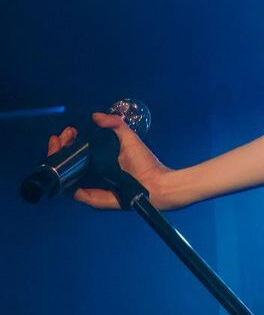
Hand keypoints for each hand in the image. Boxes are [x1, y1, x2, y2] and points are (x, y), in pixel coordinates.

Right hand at [46, 112, 174, 209]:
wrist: (156, 183)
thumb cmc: (144, 162)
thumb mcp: (128, 138)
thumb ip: (114, 124)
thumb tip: (95, 116)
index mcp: (98, 161)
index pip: (75, 151)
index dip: (69, 140)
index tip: (69, 131)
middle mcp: (91, 173)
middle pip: (65, 163)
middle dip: (58, 148)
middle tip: (60, 137)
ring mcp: (89, 186)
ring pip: (64, 176)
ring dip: (56, 160)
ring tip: (59, 145)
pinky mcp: (91, 198)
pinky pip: (71, 191)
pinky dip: (63, 180)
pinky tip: (63, 165)